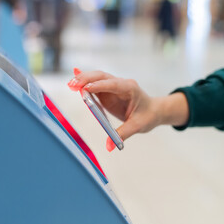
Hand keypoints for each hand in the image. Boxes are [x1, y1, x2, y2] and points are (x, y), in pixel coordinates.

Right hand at [68, 68, 188, 150]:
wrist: (153, 111)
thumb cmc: (148, 116)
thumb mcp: (137, 126)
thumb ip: (123, 134)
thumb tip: (110, 146)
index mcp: (130, 88)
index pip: (113, 85)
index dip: (99, 86)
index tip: (86, 88)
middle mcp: (121, 84)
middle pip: (101, 77)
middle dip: (86, 79)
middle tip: (72, 85)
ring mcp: (113, 86)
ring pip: (96, 78)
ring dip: (83, 80)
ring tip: (70, 85)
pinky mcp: (108, 91)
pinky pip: (95, 85)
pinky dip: (85, 83)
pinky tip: (75, 81)